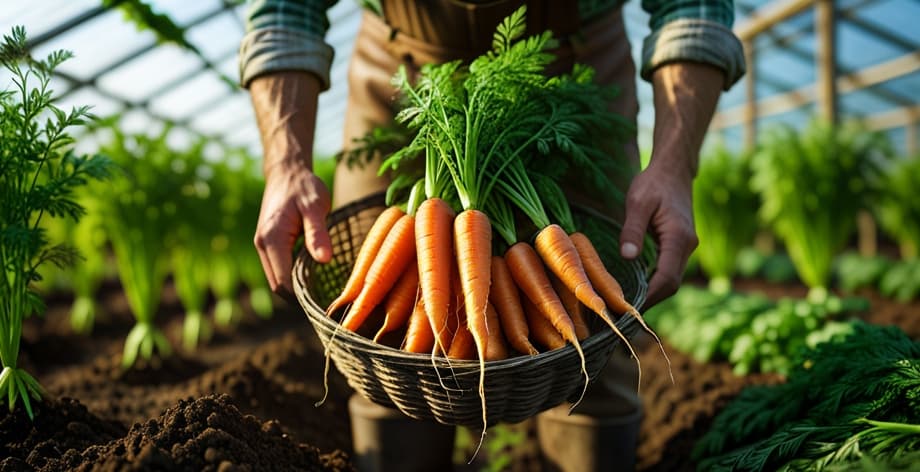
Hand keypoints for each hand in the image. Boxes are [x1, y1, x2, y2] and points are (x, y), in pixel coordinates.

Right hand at [248, 71, 325, 293]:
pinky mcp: (268, 244)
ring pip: (276, 278)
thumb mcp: (316, 207)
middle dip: (298, 295)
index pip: (283, 282)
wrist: (287, 172)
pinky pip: (278, 268)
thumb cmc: (304, 187)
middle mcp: (263, 245)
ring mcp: (263, 245)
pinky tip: (312, 274)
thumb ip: (318, 233)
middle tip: (326, 299)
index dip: (300, 296)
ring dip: (295, 286)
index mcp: (273, 239)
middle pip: (278, 285)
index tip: (323, 301)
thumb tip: (324, 260)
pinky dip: (292, 276)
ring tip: (321, 289)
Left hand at [619, 162, 696, 306]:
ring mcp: (685, 247)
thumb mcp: (637, 201)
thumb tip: (628, 257)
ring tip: (627, 305)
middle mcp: (687, 246)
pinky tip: (636, 287)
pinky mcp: (679, 246)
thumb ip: (632, 229)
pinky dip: (655, 283)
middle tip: (624, 313)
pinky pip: (669, 271)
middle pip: (671, 284)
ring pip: (672, 279)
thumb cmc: (653, 182)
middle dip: (651, 301)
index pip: (667, 277)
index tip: (629, 308)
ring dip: (653, 294)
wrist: (673, 170)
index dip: (650, 296)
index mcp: (678, 237)